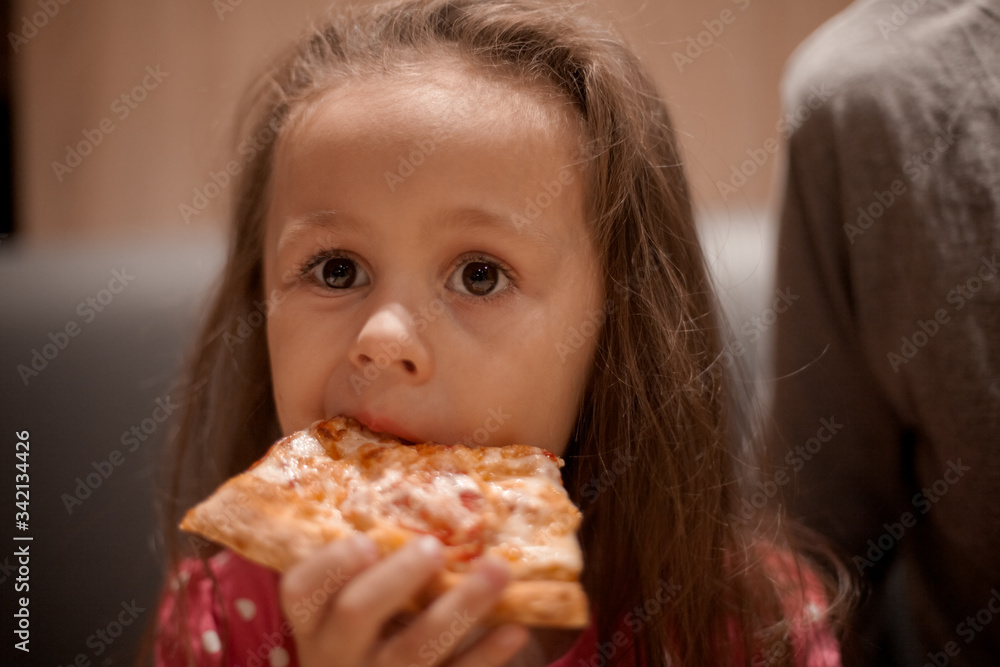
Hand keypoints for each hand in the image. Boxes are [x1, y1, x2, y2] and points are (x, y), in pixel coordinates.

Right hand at [280, 534, 529, 666]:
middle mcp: (339, 652)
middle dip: (396, 578)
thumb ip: (367, 557)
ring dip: (459, 607)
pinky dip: (485, 655)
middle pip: (355, 613)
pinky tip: (515, 628)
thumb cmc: (369, 627)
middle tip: (433, 548)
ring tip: (498, 570)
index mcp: (315, 619)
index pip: (302, 589)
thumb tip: (409, 467)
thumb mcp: (347, 601)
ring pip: (414, 649)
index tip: (365, 540)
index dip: (329, 565)